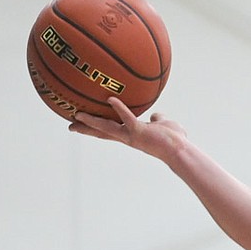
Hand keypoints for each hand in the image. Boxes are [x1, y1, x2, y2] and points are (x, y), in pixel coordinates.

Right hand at [69, 98, 185, 159]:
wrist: (180, 150)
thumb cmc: (174, 139)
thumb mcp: (163, 125)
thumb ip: (156, 119)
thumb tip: (154, 116)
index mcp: (131, 134)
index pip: (110, 130)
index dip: (95, 128)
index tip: (82, 125)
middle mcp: (128, 137)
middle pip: (102, 132)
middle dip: (86, 128)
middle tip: (70, 125)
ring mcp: (132, 135)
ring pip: (107, 128)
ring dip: (92, 121)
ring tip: (77, 114)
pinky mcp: (139, 132)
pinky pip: (127, 118)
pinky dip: (120, 108)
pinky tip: (111, 99)